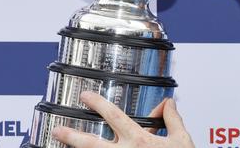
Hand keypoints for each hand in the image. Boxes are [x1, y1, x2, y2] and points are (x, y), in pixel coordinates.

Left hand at [52, 91, 194, 147]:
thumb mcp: (181, 139)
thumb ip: (172, 119)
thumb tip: (168, 104)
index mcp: (140, 140)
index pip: (114, 116)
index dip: (98, 104)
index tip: (86, 96)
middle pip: (92, 143)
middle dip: (73, 136)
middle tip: (58, 129)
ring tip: (61, 145)